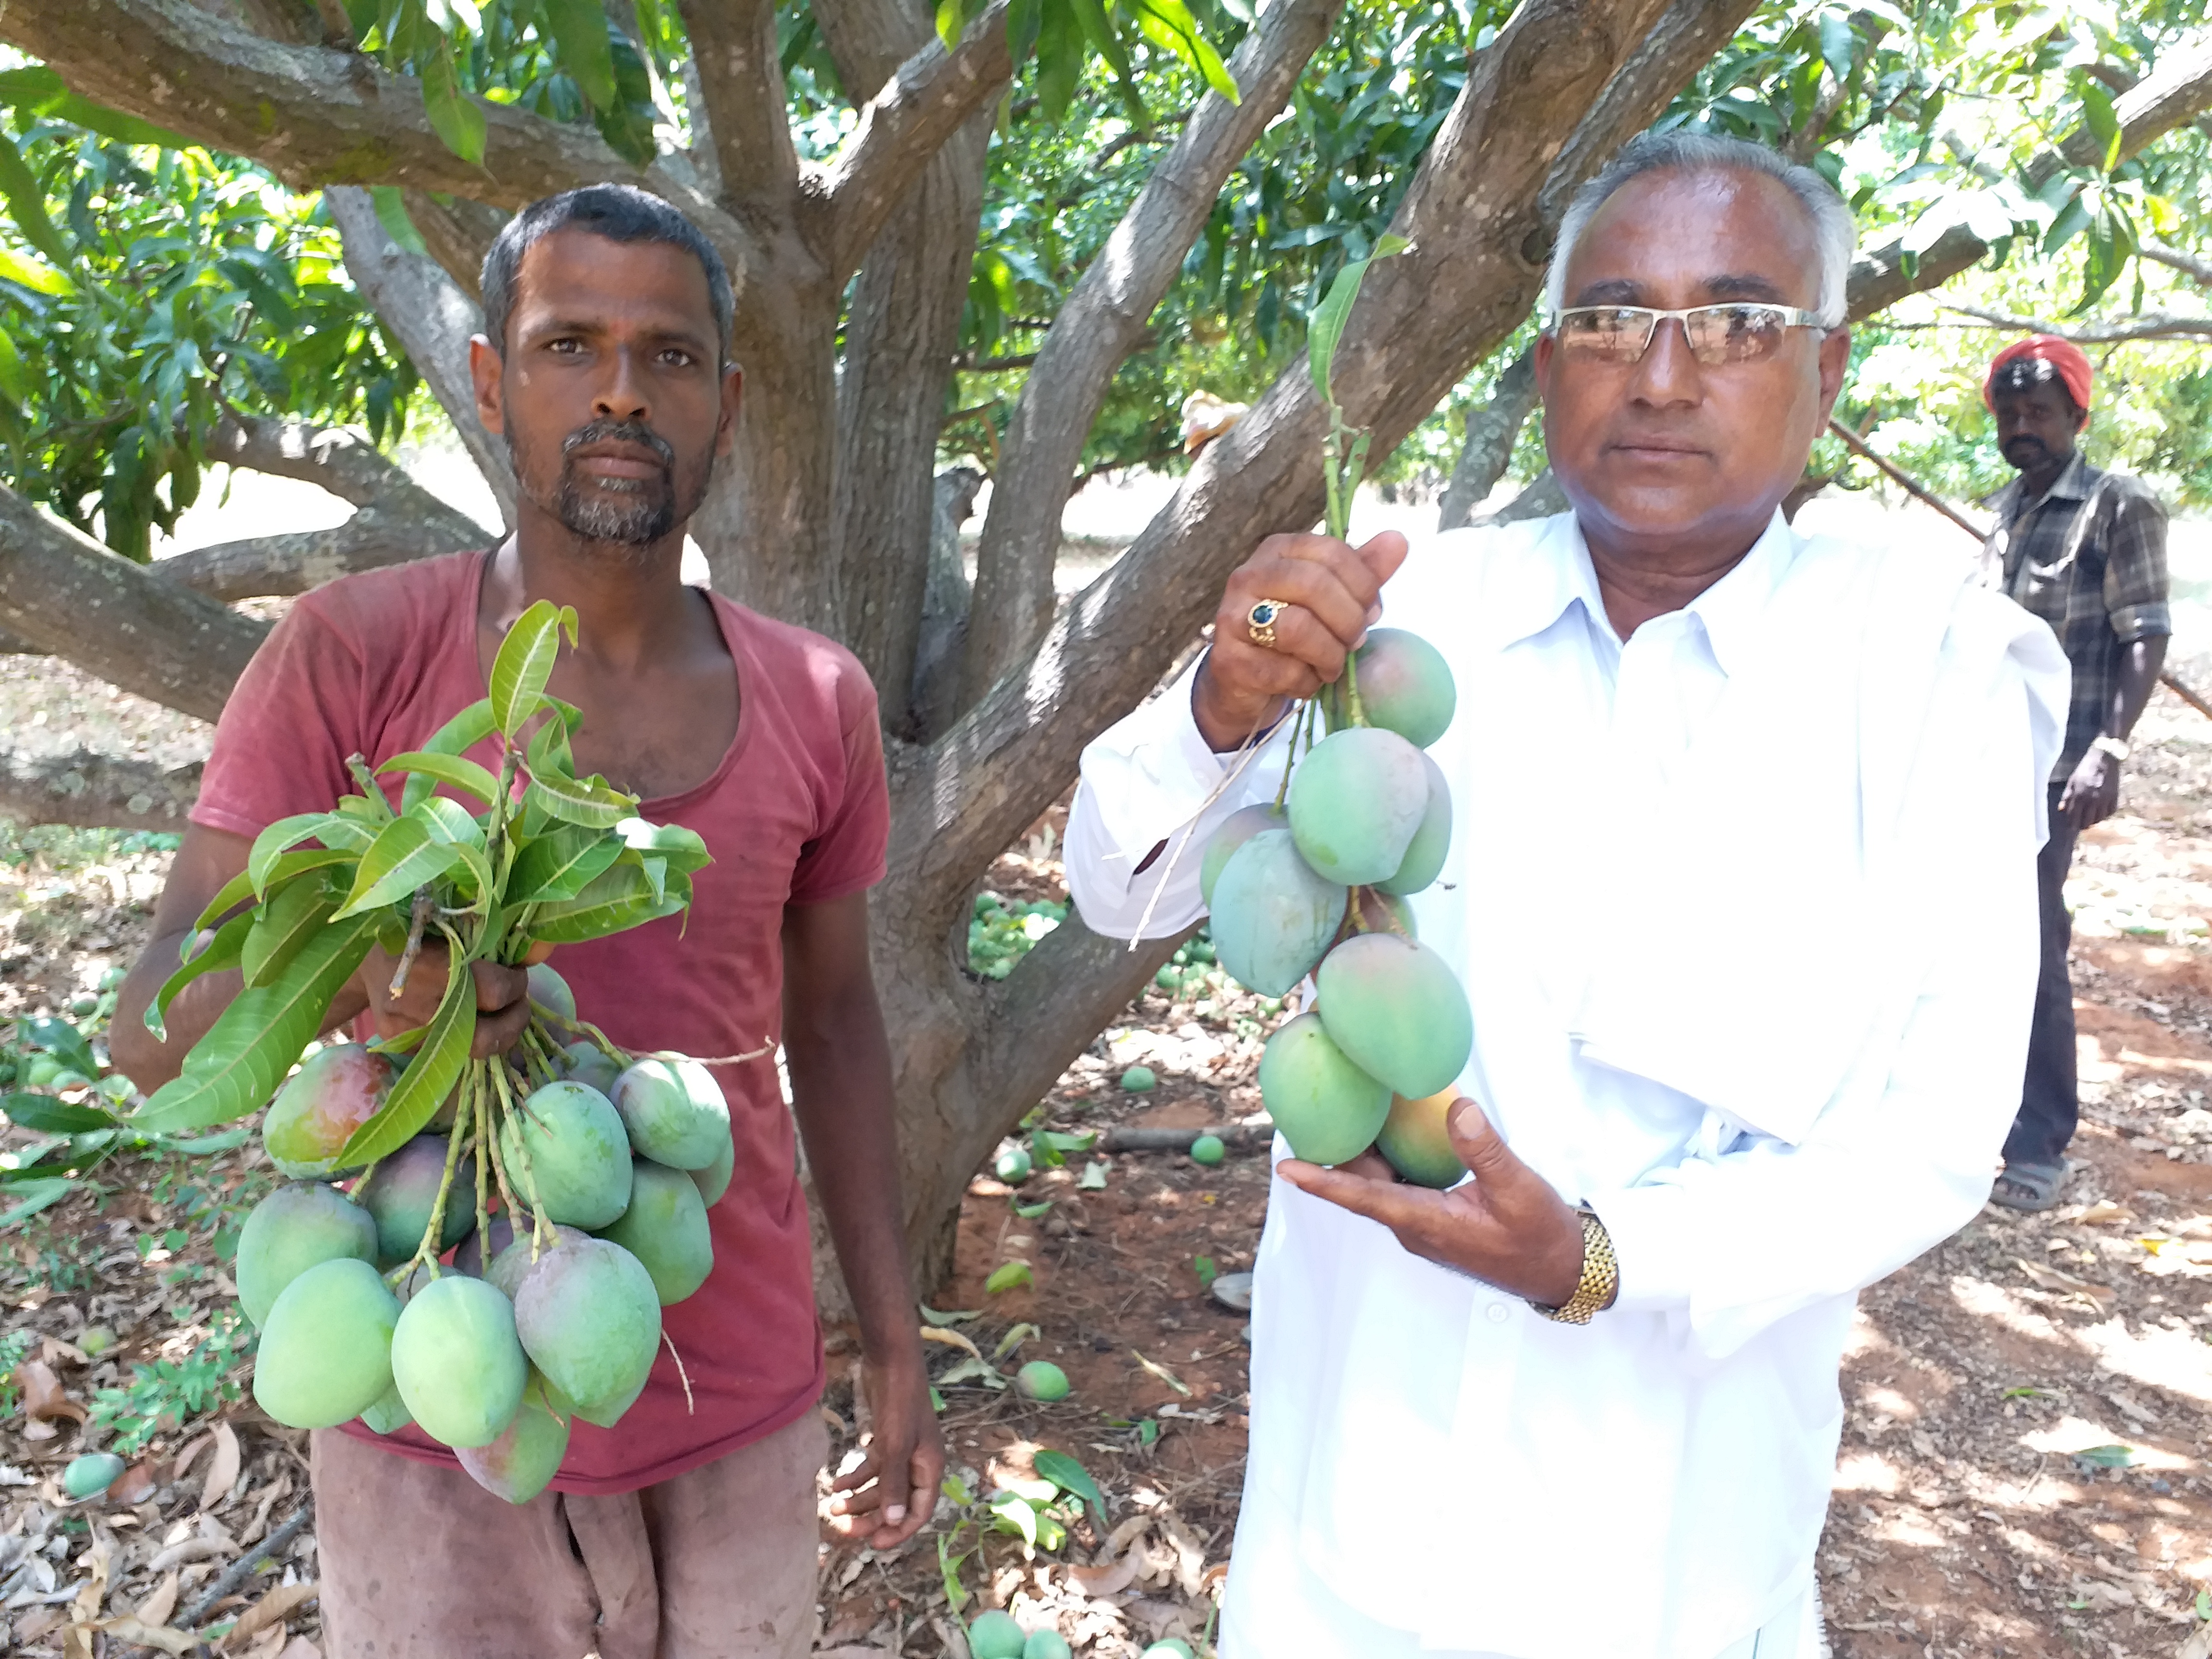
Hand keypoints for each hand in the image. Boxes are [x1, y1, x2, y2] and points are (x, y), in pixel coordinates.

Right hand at [354, 941, 529, 1059]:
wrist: (363, 962)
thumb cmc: (417, 937)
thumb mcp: (453, 927)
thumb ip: (498, 939)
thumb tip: (545, 948)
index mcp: (429, 966)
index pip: (494, 990)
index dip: (516, 983)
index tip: (516, 972)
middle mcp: (417, 1007)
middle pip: (488, 1034)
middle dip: (515, 1016)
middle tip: (517, 999)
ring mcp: (408, 1035)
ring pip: (477, 1051)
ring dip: (502, 1033)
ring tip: (504, 1013)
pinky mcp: (405, 1049)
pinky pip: (457, 1054)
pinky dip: (476, 1037)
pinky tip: (475, 1019)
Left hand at [827, 1353, 943, 1550]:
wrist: (892, 1363)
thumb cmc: (900, 1403)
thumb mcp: (896, 1446)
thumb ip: (894, 1484)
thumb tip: (894, 1522)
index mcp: (930, 1468)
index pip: (919, 1511)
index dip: (899, 1531)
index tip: (874, 1544)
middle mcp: (918, 1463)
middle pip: (897, 1502)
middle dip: (872, 1518)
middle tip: (846, 1530)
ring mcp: (902, 1452)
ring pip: (882, 1487)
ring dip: (860, 1499)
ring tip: (834, 1508)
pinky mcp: (887, 1440)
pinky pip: (873, 1468)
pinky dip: (856, 1478)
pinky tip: (836, 1483)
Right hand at [1194, 530, 1409, 749]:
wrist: (1244, 680)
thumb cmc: (1294, 632)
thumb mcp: (1332, 598)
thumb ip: (1363, 571)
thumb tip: (1399, 540)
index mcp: (1278, 551)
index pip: (1331, 551)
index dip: (1363, 584)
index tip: (1372, 611)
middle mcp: (1249, 576)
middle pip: (1315, 585)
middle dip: (1348, 620)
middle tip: (1355, 642)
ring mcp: (1232, 617)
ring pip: (1296, 628)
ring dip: (1328, 655)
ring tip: (1331, 665)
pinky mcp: (1228, 659)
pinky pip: (1282, 671)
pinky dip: (1306, 683)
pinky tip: (1306, 682)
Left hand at [1279, 1099, 1589, 1306]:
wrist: (1560, 1268)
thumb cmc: (1541, 1235)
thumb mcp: (1519, 1189)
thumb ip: (1485, 1150)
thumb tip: (1458, 1108)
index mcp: (1425, 1222)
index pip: (1363, 1199)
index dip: (1323, 1182)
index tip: (1286, 1169)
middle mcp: (1414, 1224)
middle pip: (1363, 1184)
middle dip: (1334, 1152)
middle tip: (1307, 1110)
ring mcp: (1422, 1222)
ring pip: (1378, 1182)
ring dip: (1361, 1151)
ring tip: (1340, 1106)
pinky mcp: (1434, 1215)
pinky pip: (1397, 1183)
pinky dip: (1387, 1155)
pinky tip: (1390, 1125)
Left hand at [2057, 748, 2120, 829]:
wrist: (2104, 759)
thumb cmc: (2085, 769)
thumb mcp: (2072, 781)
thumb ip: (2067, 796)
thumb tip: (2061, 809)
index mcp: (2079, 795)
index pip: (2073, 816)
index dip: (2071, 823)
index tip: (2071, 826)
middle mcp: (2092, 799)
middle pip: (2087, 821)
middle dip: (2082, 825)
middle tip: (2081, 824)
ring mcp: (2105, 799)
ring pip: (2099, 819)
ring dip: (2094, 821)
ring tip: (2090, 818)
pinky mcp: (2115, 797)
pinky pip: (2110, 812)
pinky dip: (2105, 815)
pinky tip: (2101, 812)